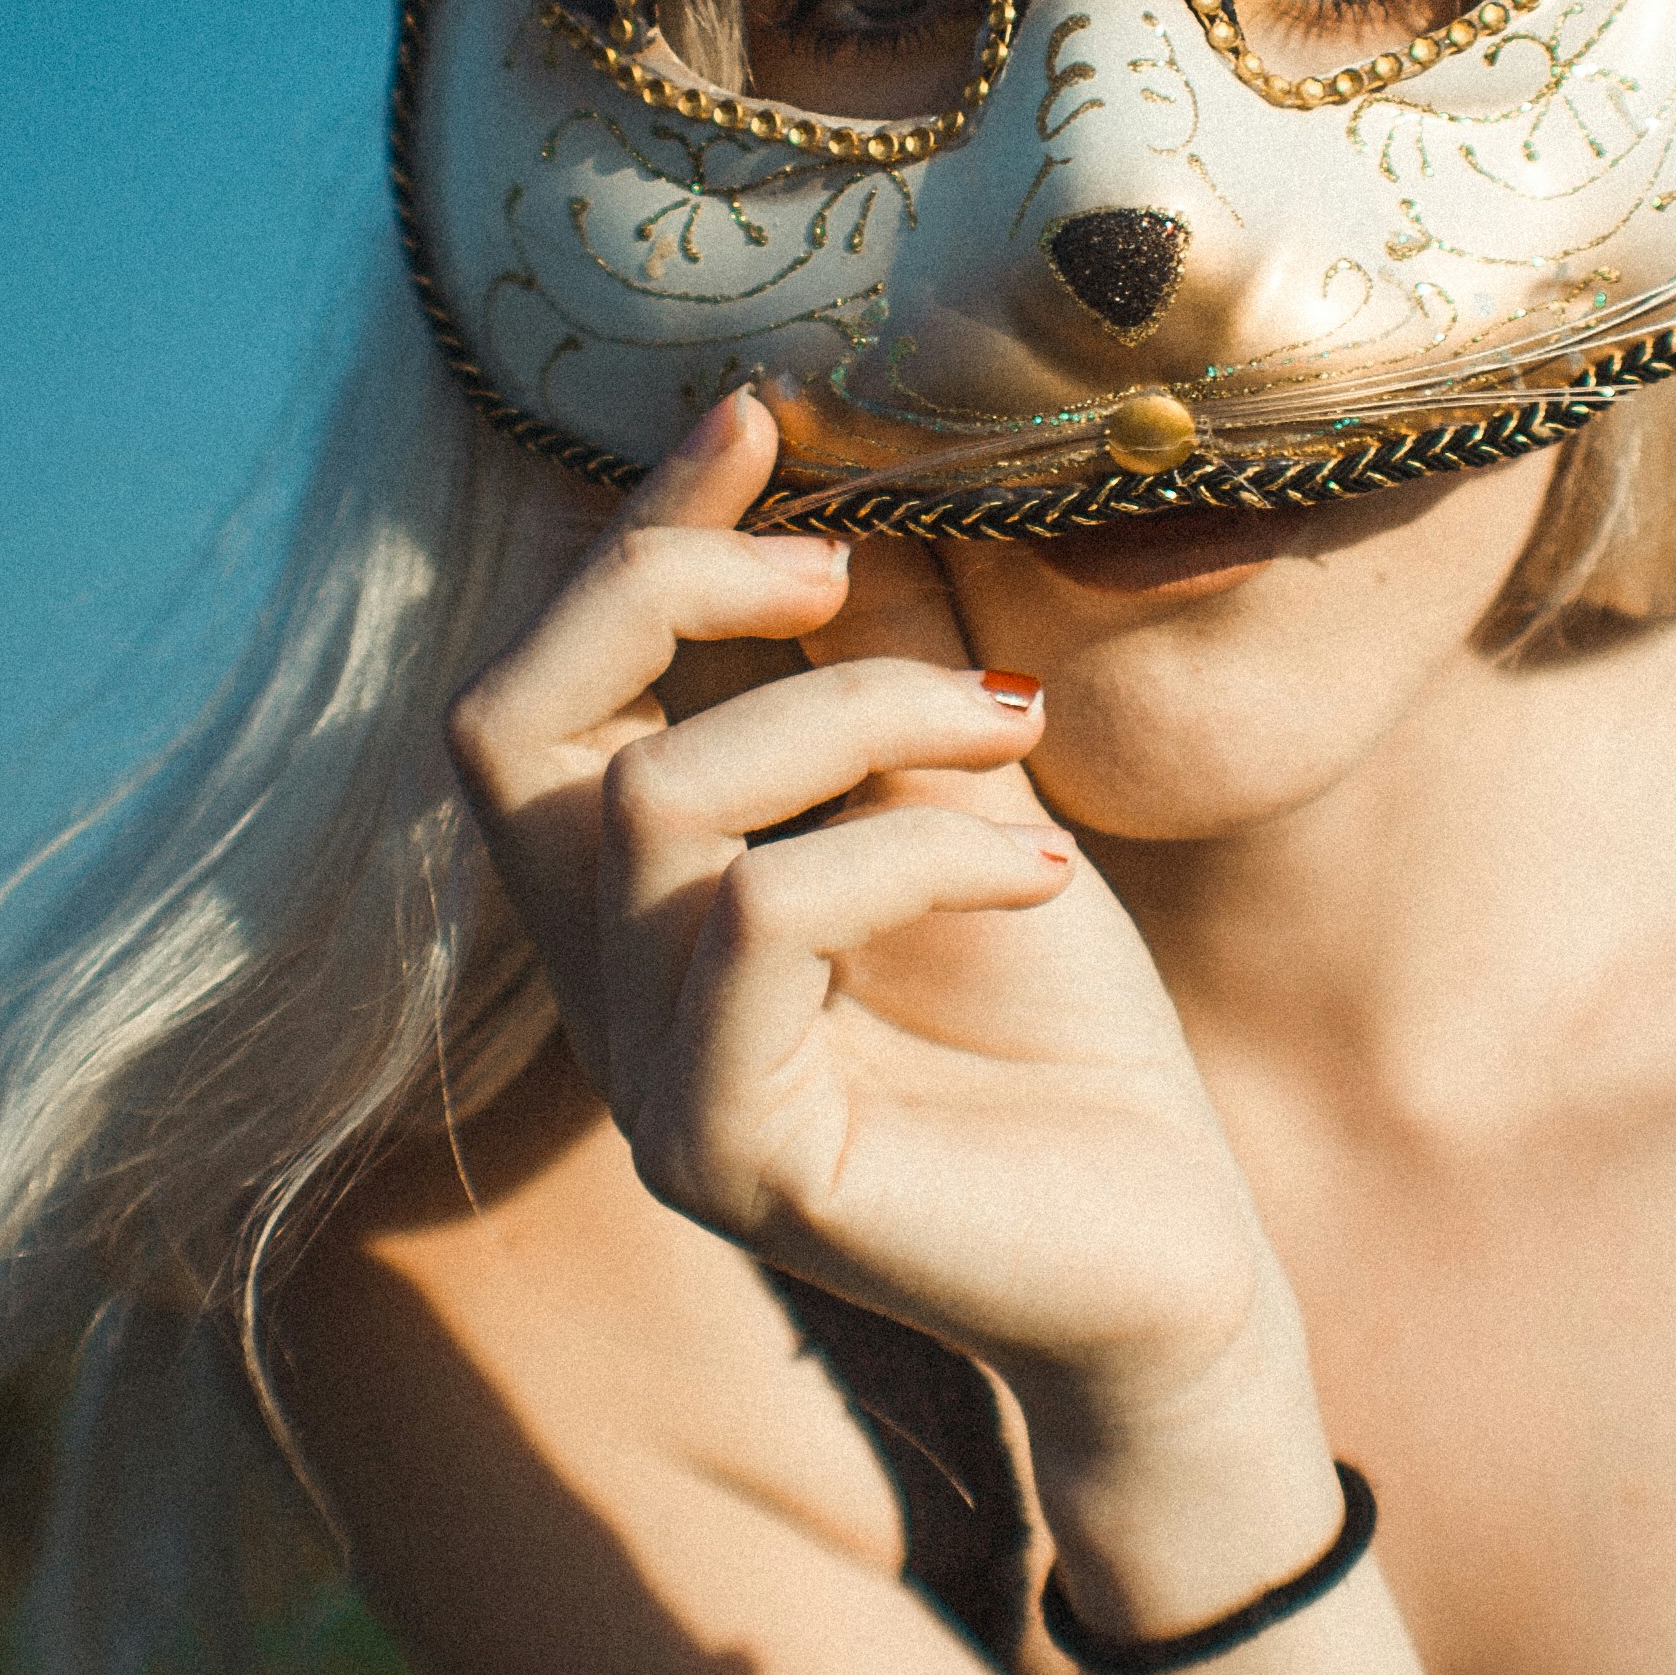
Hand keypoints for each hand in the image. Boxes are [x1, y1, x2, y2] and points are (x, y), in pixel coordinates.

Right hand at [446, 392, 1291, 1439]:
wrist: (1172, 1262)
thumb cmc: (1064, 1038)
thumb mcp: (959, 799)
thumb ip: (868, 665)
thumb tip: (837, 470)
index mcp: (634, 905)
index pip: (544, 685)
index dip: (629, 533)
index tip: (755, 412)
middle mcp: (603, 993)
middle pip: (503, 724)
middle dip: (663, 586)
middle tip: (840, 566)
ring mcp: (647, 1083)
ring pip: (656, 803)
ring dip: (852, 717)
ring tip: (1010, 739)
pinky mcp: (726, 1157)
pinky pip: (760, 921)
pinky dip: (910, 853)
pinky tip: (1036, 874)